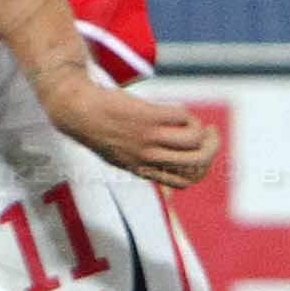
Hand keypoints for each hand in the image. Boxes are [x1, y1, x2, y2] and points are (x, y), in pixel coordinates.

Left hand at [40, 74, 218, 190]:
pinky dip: (184, 113)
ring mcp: (147, 138)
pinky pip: (182, 116)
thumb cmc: (98, 129)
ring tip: (190, 120)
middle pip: (197, 162)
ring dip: (200, 129)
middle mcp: (147, 158)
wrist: (76, 109)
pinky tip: (175, 110)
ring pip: (194, 140)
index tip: (203, 153)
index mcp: (142, 170)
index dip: (202, 168)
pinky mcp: (147, 116)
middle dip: (212, 147)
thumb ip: (142, 163)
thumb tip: (167, 166)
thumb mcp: (118, 156)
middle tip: (211, 134)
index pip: (185, 181)